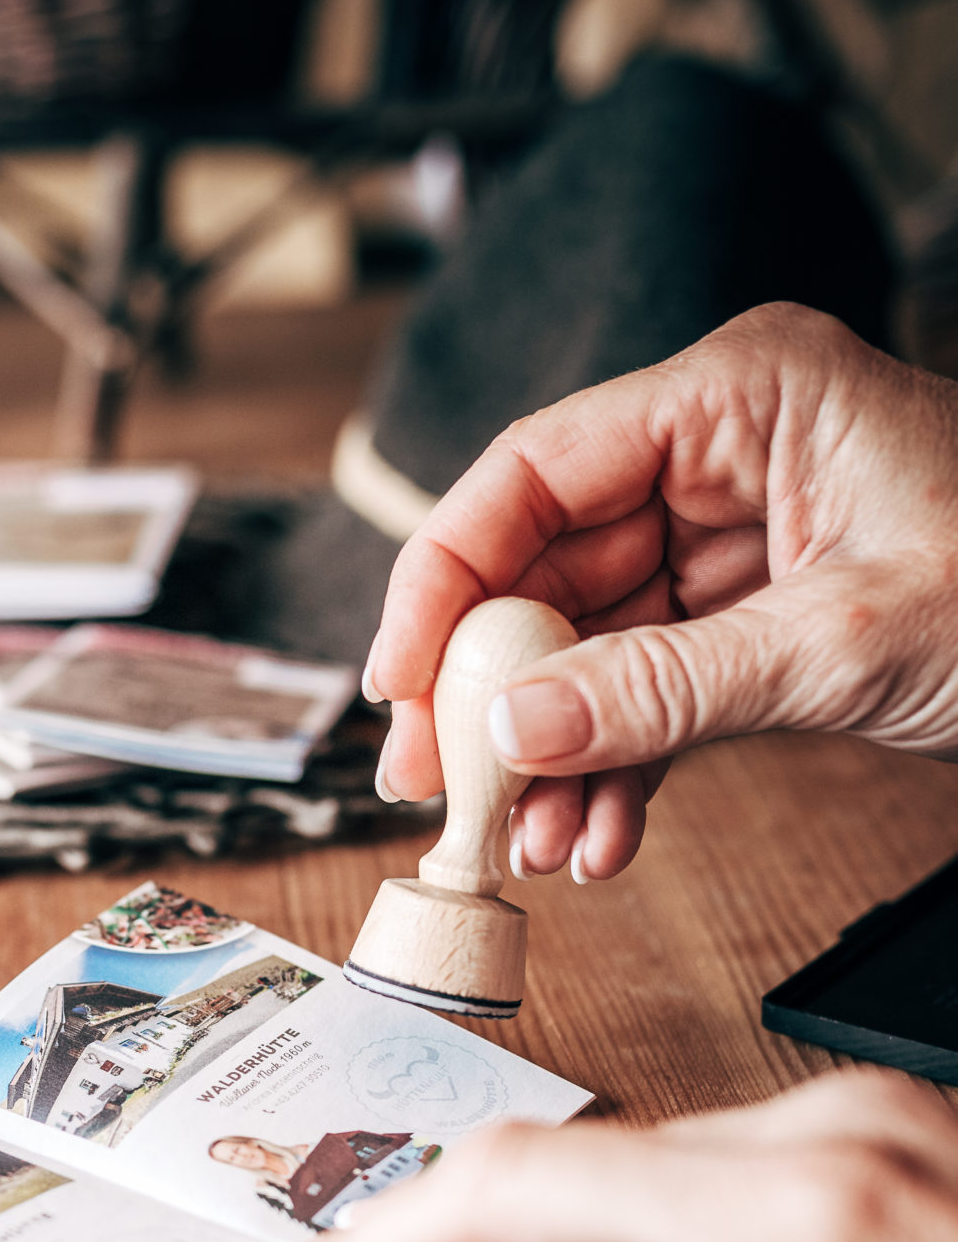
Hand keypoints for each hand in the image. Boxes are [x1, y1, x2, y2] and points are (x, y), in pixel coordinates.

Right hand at [364, 304, 957, 882]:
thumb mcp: (843, 644)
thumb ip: (665, 690)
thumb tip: (508, 736)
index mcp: (741, 395)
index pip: (536, 472)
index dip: (443, 581)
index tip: (398, 688)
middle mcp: (724, 454)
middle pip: (547, 565)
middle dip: (490, 691)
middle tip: (440, 790)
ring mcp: (738, 538)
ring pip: (591, 643)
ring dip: (555, 752)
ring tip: (532, 845)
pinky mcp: (758, 616)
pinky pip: (654, 688)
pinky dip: (622, 766)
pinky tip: (600, 838)